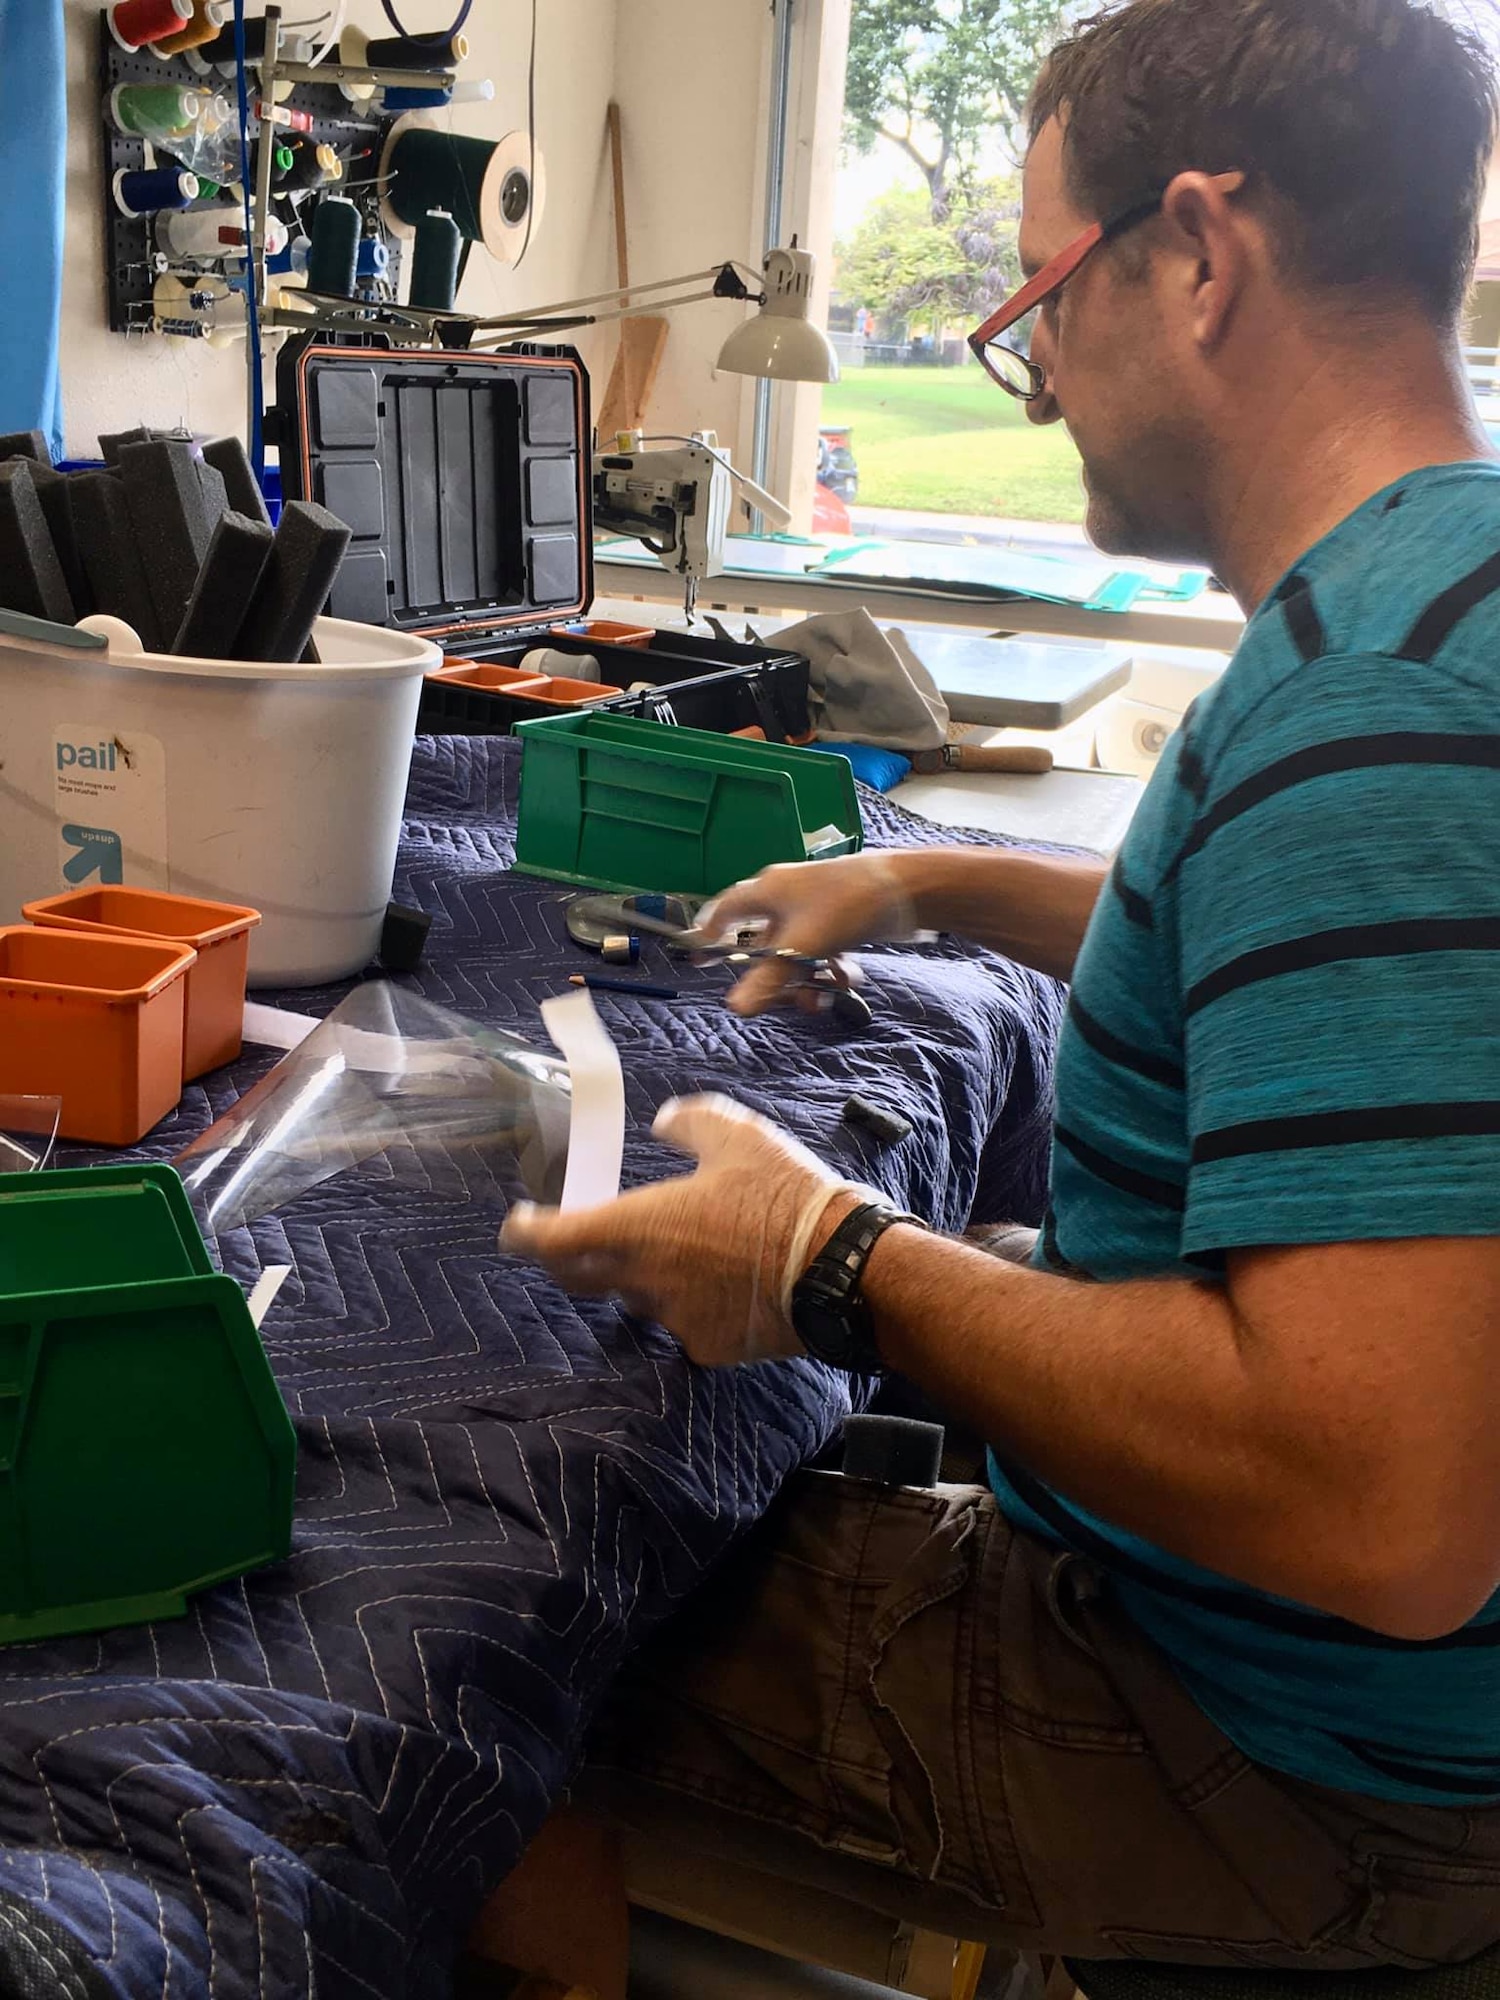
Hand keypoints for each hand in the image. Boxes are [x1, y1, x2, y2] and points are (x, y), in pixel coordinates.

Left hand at [499, 1094, 866, 1364]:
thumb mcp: (738, 1136)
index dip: (525, 1234)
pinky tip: (722, 1283)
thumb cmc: (785, 1195)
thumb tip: (663, 1124)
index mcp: (639, 1226)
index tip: (517, 1226)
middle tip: (571, 1239)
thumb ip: (688, 1123)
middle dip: (565, 1258)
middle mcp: (644, 1278)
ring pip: (636, 1298)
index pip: (553, 1239)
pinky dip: (688, 1302)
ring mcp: (674, 1318)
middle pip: (578, 1277)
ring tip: (680, 1252)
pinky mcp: (707, 1347)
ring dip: (639, 1277)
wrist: (842, 1269)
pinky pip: (681, 1322)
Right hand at [699, 852, 917, 1015]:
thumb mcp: (802, 947)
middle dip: (774, 977)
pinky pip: (822, 949)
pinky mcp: (839, 916)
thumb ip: (768, 980)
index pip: (725, 910)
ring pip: (797, 951)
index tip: (702, 959)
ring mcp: (814, 906)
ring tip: (820, 998)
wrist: (906, 889)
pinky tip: (847, 980)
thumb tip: (735, 1007)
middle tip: (780, 1000)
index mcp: (767, 891)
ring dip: (806, 978)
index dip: (710, 934)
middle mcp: (786, 895)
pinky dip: (829, 968)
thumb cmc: (846, 905)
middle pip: (764, 943)